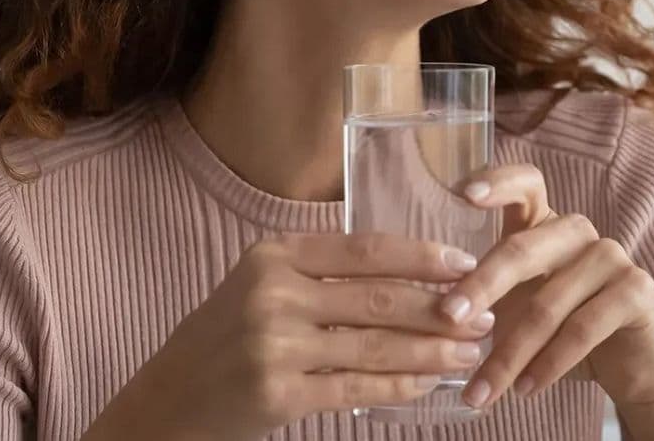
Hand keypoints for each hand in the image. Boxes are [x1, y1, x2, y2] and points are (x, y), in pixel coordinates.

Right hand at [96, 232, 495, 438]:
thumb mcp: (258, 287)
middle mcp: (272, 293)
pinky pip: (357, 387)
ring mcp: (274, 345)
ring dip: (432, 349)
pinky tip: (429, 383)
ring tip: (471, 350)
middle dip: (440, 307)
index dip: (421, 256)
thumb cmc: (223, 342)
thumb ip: (318, 273)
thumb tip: (408, 271)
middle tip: (485, 313)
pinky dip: (400, 385)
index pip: (364, 249)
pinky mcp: (278, 393)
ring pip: (375, 344)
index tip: (464, 264)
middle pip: (378, 297)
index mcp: (273, 256)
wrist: (168, 403)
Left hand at [439, 164, 653, 412]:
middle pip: (522, 250)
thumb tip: (427, 312)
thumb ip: (484, 298)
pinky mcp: (637, 290)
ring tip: (481, 391)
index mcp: (544, 225)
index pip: (525, 184)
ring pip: (547, 304)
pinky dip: (549, 364)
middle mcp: (577, 231)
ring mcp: (611, 256)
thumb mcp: (517, 309)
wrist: (630, 368)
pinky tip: (525, 389)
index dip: (496, 182)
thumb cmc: (561, 333)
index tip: (462, 194)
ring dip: (509, 355)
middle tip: (447, 317)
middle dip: (480, 287)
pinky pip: (583, 328)